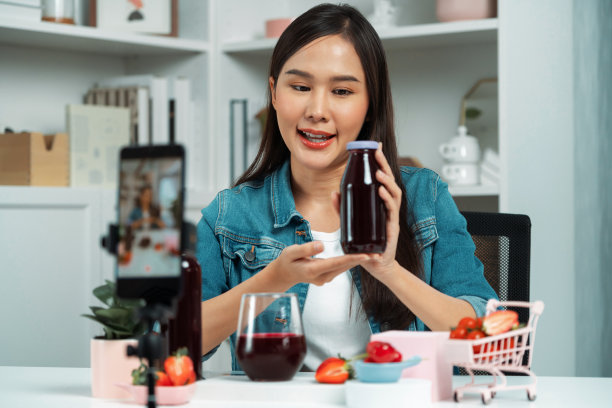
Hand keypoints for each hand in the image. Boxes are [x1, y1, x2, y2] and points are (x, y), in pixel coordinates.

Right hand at [270, 241, 367, 286]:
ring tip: (372, 254)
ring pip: (344, 268)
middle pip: (344, 267)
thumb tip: (321, 245)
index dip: (351, 258)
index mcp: (313, 270)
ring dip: (357, 261)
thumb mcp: (291, 252)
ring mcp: (324, 279)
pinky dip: (349, 262)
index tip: (365, 255)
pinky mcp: (326, 277)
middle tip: (377, 254)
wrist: (283, 274)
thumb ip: (306, 248)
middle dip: (360, 260)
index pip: (336, 263)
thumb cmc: (286, 261)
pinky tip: (358, 256)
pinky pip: (340, 269)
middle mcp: (321, 277)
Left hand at [331, 143, 401, 281]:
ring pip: (393, 193)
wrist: (378, 266)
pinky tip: (380, 190)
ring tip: (377, 171)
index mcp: (381, 204)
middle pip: (389, 182)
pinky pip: (391, 210)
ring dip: (386, 180)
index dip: (380, 163)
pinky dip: (386, 198)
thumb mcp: (350, 224)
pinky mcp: (392, 228)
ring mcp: (392, 217)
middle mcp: (388, 207)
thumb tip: (333, 193)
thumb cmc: (367, 244)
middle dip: (384, 165)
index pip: (382, 179)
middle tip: (376, 152)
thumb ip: (343, 209)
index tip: (374, 147)